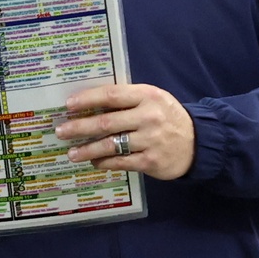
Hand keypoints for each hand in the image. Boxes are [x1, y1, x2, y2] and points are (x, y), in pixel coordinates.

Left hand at [54, 81, 195, 179]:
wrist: (198, 143)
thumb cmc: (167, 118)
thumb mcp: (152, 100)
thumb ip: (127, 100)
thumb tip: (90, 105)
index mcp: (147, 95)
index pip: (111, 95)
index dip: (87, 99)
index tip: (68, 105)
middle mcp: (148, 116)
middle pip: (106, 122)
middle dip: (79, 127)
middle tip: (61, 131)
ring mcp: (150, 140)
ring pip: (110, 145)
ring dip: (87, 149)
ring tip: (71, 153)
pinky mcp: (150, 161)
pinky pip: (120, 162)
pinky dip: (104, 162)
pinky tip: (94, 161)